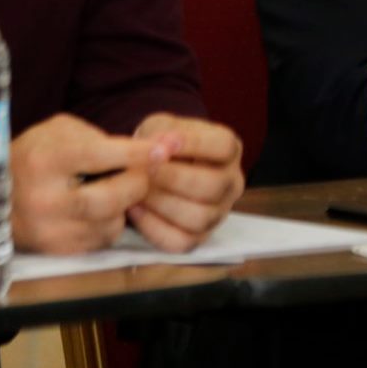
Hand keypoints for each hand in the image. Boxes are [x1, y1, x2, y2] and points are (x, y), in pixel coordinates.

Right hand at [9, 113, 156, 253]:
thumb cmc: (37, 154)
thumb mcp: (60, 131)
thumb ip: (102, 137)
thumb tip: (157, 146)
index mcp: (44, 160)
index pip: (97, 155)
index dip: (135, 153)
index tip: (164, 149)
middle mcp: (43, 199)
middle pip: (109, 198)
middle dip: (137, 183)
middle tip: (144, 172)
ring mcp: (48, 230)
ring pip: (110, 222)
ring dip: (124, 205)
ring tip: (113, 188)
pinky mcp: (56, 250)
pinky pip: (102, 240)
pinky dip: (110, 223)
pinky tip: (99, 209)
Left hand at [126, 113, 245, 251]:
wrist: (151, 170)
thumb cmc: (159, 146)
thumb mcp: (161, 126)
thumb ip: (161, 131)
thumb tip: (160, 148)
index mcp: (229, 150)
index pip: (224, 146)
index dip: (195, 145)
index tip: (164, 143)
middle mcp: (231, 183)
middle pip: (214, 186)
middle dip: (174, 178)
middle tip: (146, 170)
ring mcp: (218, 213)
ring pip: (200, 217)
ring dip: (162, 203)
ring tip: (138, 190)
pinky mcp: (199, 238)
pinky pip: (181, 242)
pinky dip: (154, 227)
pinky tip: (135, 209)